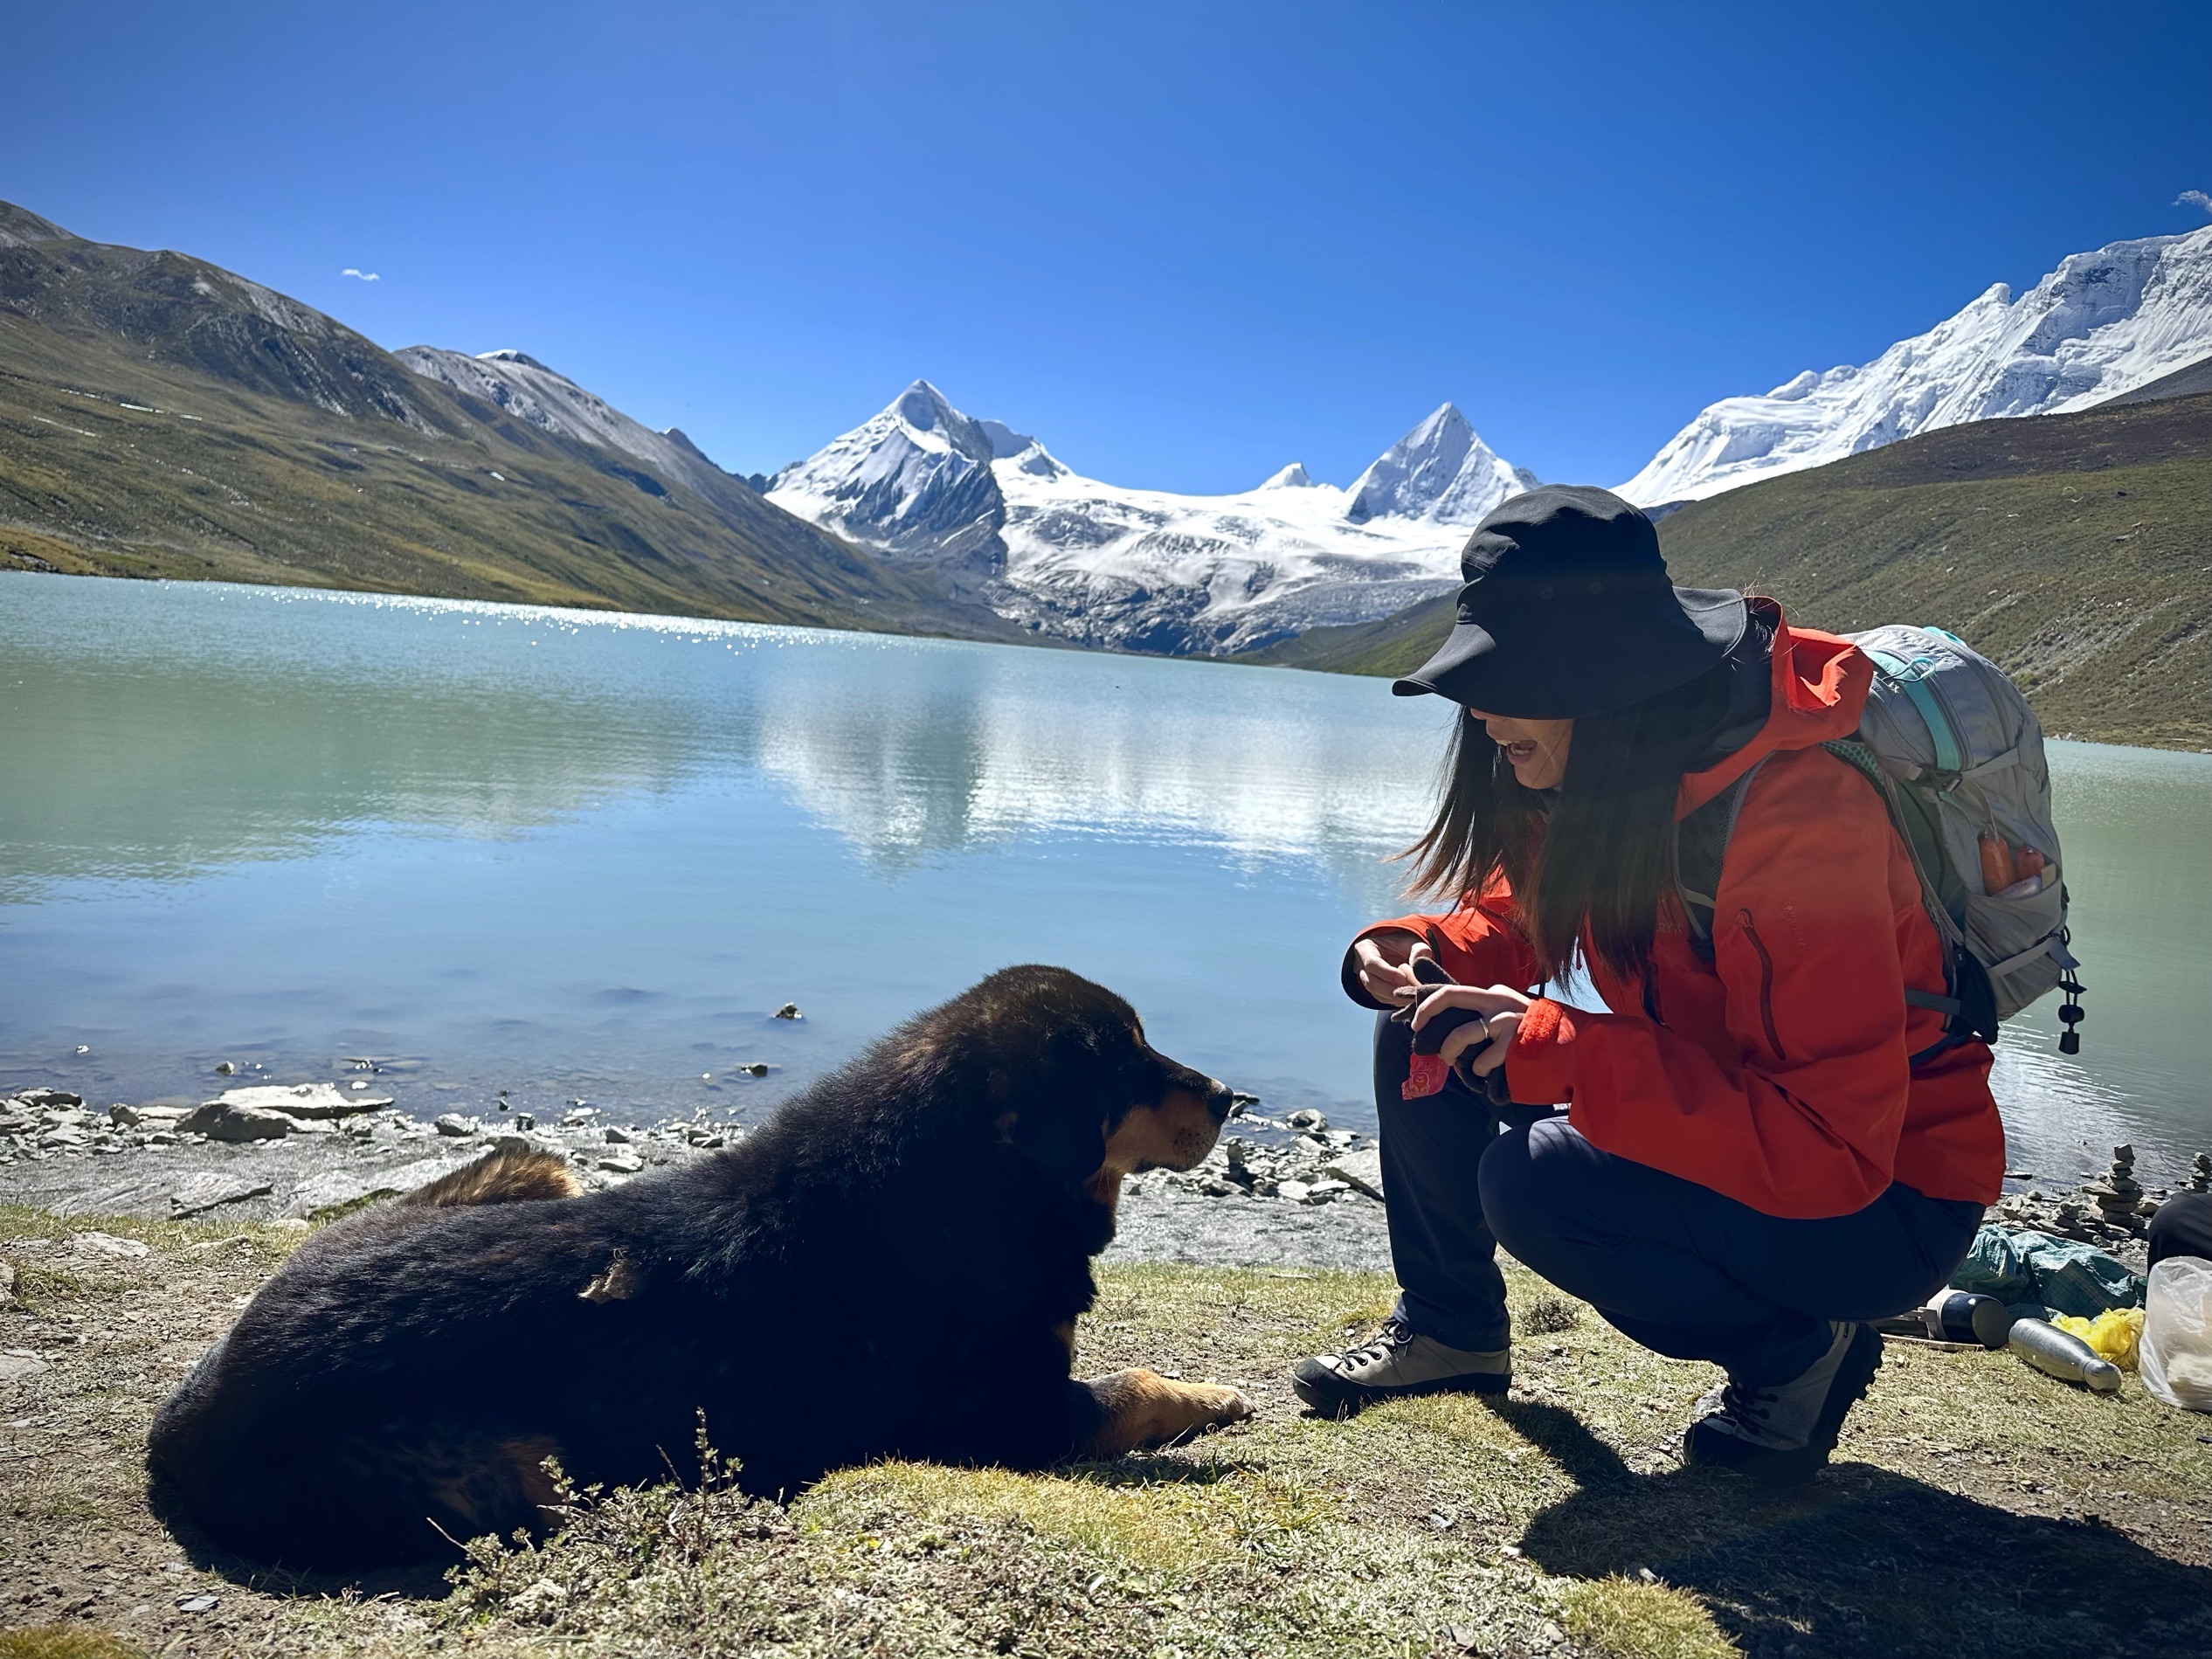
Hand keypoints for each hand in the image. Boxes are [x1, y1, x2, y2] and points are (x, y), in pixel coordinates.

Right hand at [1352, 930, 1424, 1005]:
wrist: (1397, 952)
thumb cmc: (1403, 945)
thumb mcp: (1411, 942)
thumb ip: (1418, 950)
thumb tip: (1420, 963)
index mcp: (1366, 949)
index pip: (1371, 963)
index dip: (1387, 973)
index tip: (1403, 978)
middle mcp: (1362, 967)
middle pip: (1371, 983)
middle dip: (1392, 989)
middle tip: (1411, 990)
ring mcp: (1367, 981)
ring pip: (1377, 995)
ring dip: (1397, 997)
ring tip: (1414, 994)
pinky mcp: (1376, 992)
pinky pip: (1384, 1000)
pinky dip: (1398, 1001)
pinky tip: (1411, 997)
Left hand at [1409, 983, 1531, 1076]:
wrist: (1573, 1050)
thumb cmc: (1534, 1039)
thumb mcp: (1509, 1017)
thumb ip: (1482, 1016)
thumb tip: (1445, 1028)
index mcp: (1495, 994)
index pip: (1453, 992)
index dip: (1429, 1005)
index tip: (1417, 1022)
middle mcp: (1499, 1001)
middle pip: (1451, 996)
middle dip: (1427, 1011)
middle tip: (1418, 1029)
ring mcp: (1507, 1020)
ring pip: (1462, 1033)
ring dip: (1451, 1051)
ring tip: (1454, 1063)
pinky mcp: (1514, 1042)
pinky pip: (1482, 1060)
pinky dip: (1480, 1071)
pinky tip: (1489, 1074)